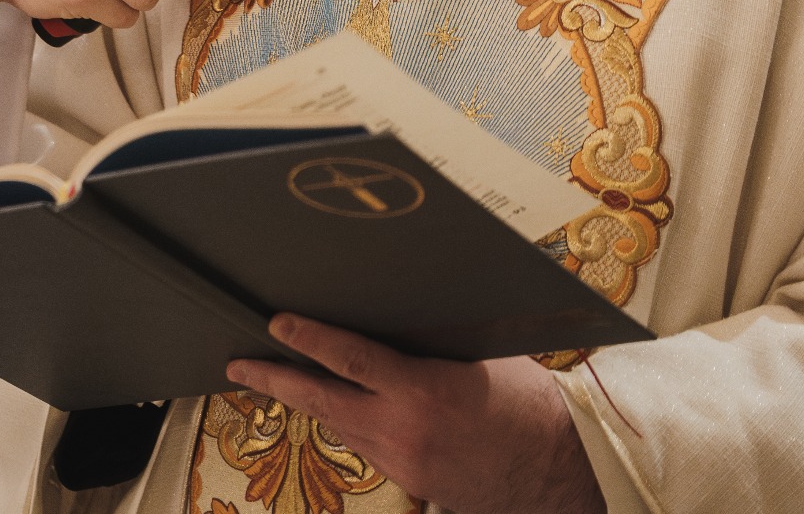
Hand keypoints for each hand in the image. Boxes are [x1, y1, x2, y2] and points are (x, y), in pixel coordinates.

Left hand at [225, 315, 606, 513]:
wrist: (565, 474)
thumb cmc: (533, 407)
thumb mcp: (482, 359)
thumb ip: (432, 346)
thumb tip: (398, 320)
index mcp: (423, 391)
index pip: (348, 358)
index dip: (306, 338)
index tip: (275, 322)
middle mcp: (403, 431)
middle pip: (321, 402)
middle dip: (275, 379)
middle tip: (239, 364)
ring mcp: (403, 463)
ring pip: (340, 427)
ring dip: (312, 403)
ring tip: (280, 378)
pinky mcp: (411, 484)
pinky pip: (368, 447)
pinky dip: (352, 425)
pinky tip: (347, 410)